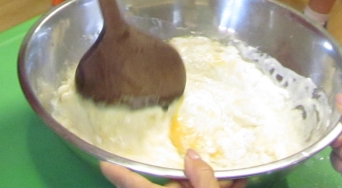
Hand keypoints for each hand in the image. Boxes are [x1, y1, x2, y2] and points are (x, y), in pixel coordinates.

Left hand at [100, 150, 245, 187]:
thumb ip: (203, 180)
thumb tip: (193, 156)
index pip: (137, 185)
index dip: (119, 174)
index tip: (103, 164)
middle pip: (176, 184)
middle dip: (195, 173)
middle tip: (216, 161)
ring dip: (213, 181)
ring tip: (236, 174)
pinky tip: (238, 182)